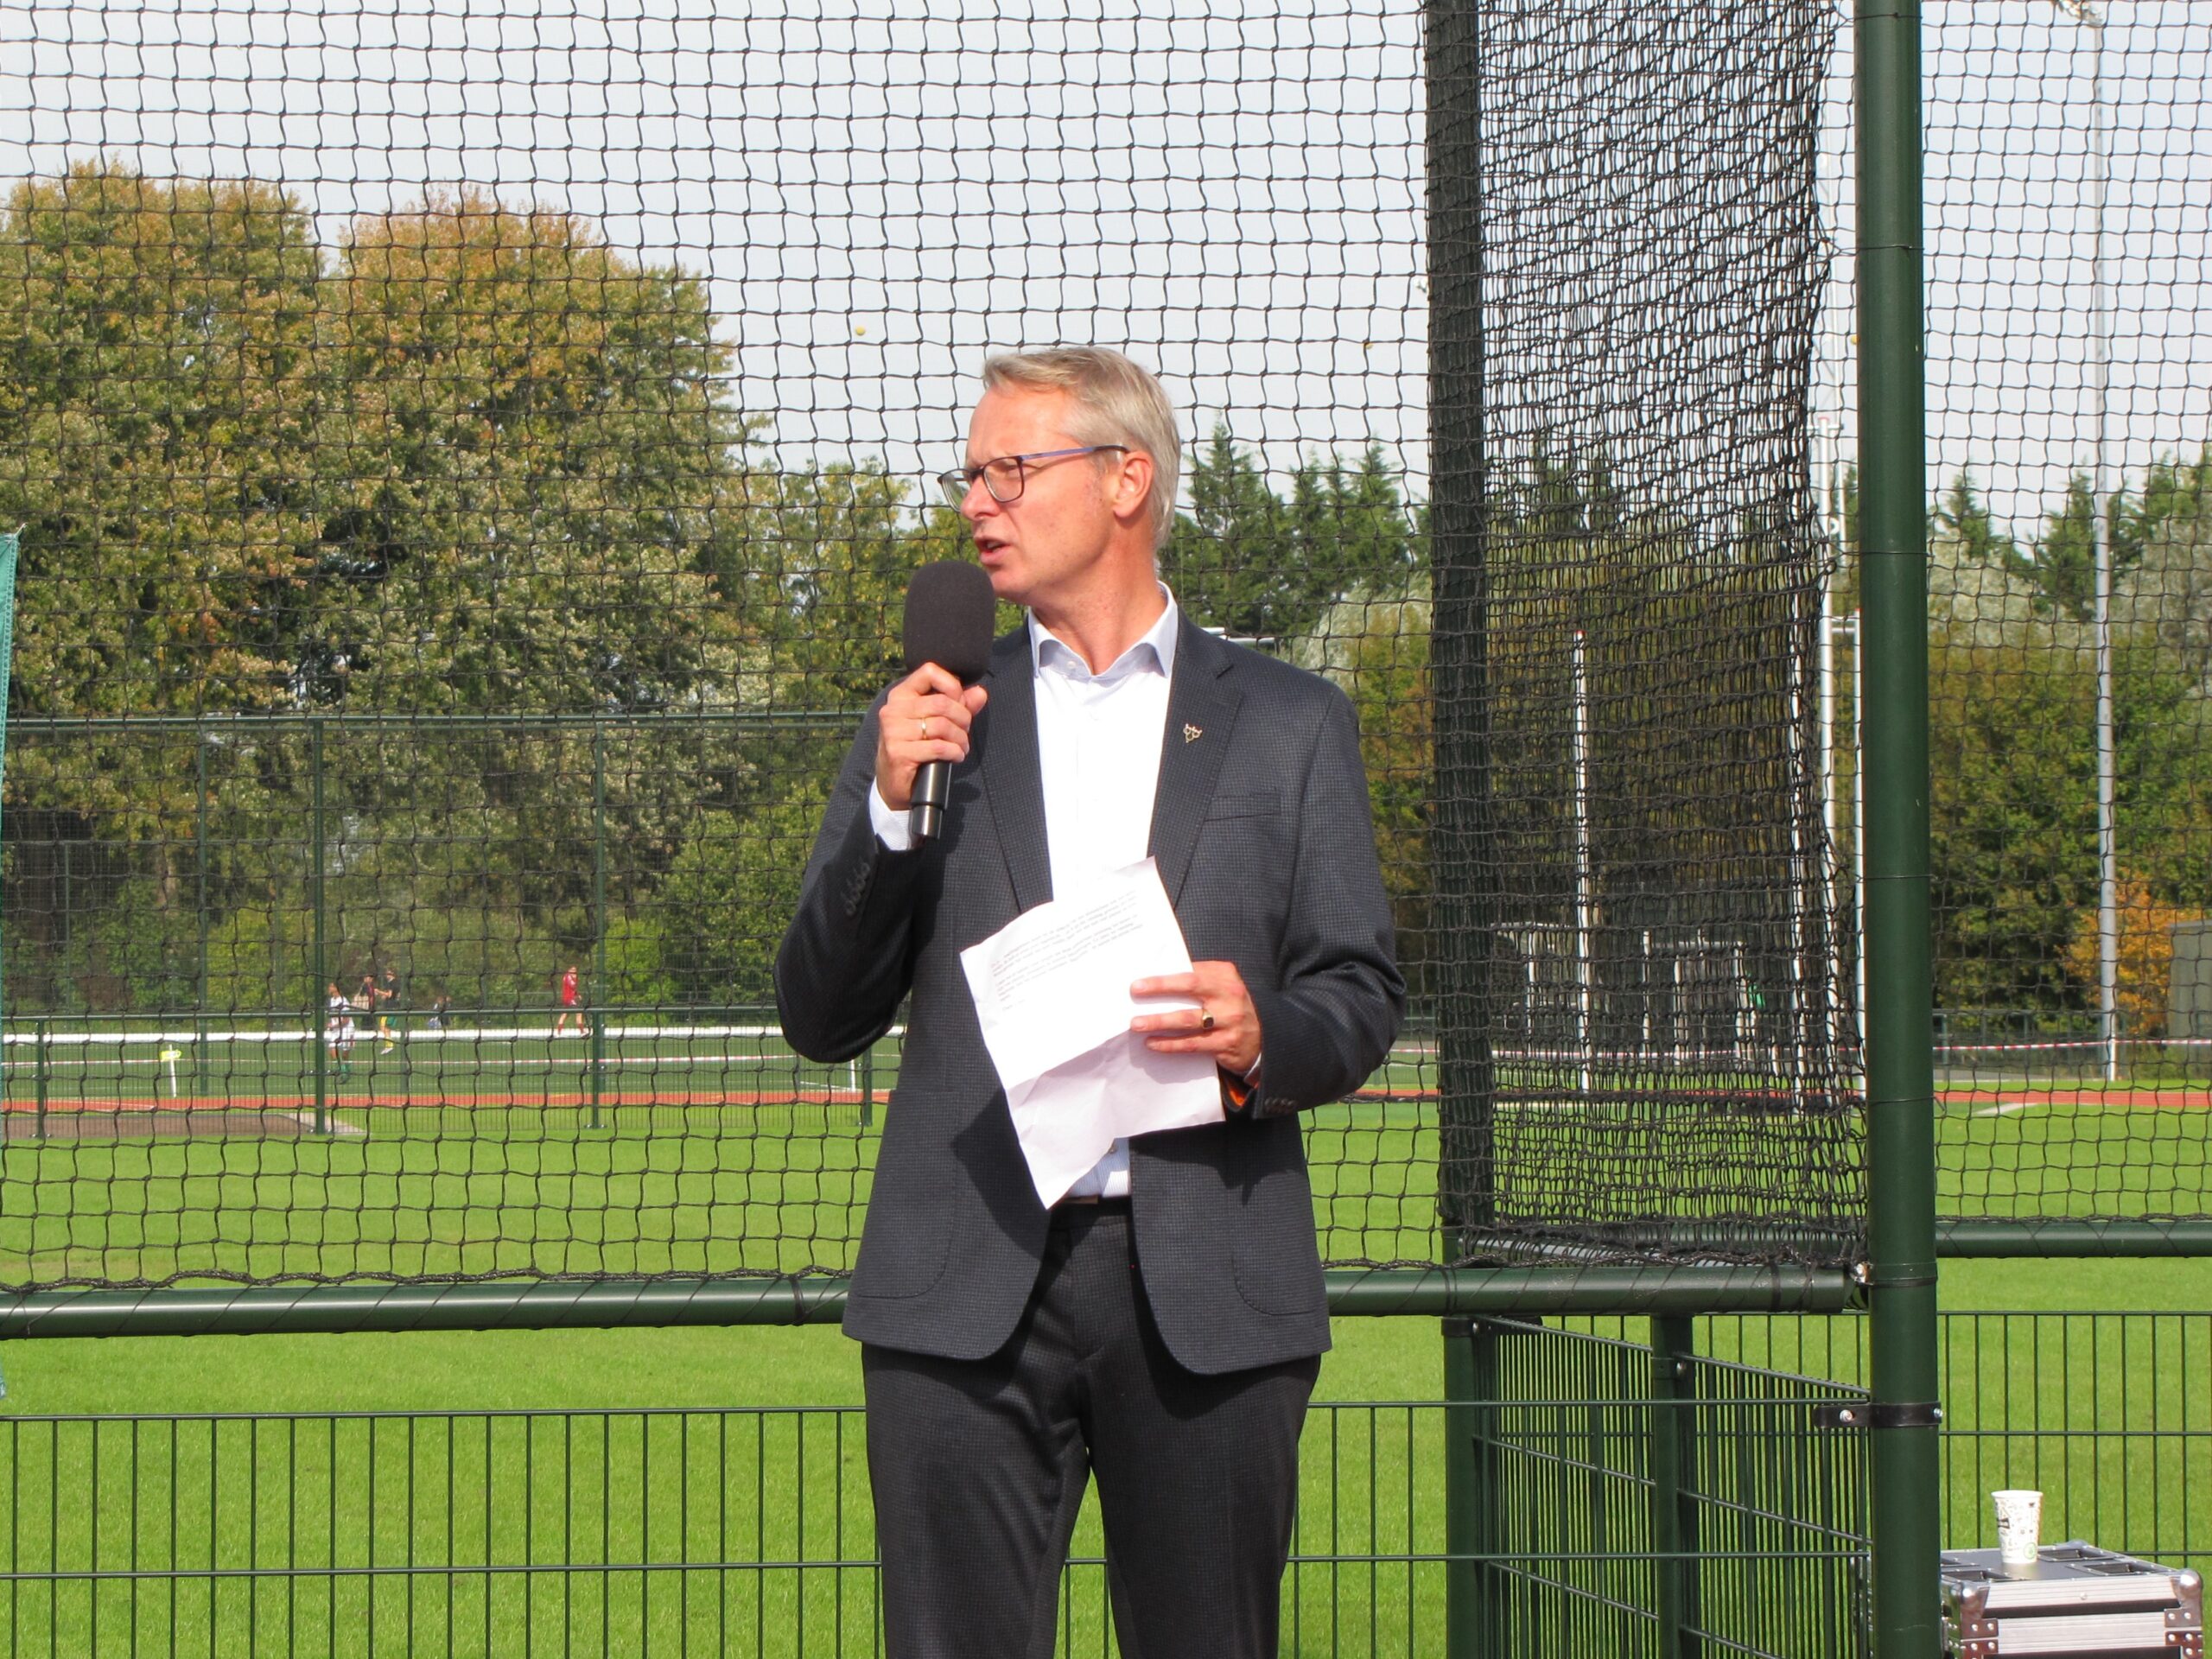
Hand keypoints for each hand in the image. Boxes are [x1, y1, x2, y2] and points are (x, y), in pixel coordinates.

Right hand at [874, 663, 989, 810]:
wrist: (893, 782)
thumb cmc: (916, 747)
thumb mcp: (936, 722)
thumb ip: (959, 705)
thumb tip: (980, 692)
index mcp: (901, 695)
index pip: (929, 671)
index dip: (952, 685)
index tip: (959, 703)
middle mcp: (893, 709)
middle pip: (942, 702)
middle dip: (963, 718)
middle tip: (965, 732)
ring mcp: (893, 731)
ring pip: (942, 726)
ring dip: (960, 738)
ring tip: (961, 747)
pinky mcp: (898, 752)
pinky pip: (939, 747)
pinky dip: (954, 752)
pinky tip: (956, 756)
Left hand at [1130, 961, 1260, 1077]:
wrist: (1267, 1038)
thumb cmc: (1233, 1007)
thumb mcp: (1224, 987)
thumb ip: (1200, 979)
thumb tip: (1160, 978)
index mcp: (1226, 976)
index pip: (1192, 971)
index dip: (1165, 976)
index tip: (1140, 981)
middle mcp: (1229, 996)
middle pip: (1190, 988)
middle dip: (1160, 988)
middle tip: (1135, 992)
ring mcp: (1229, 1021)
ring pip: (1187, 1020)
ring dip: (1159, 1021)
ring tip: (1137, 1024)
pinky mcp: (1226, 1044)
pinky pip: (1192, 1044)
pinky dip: (1170, 1044)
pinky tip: (1153, 1043)